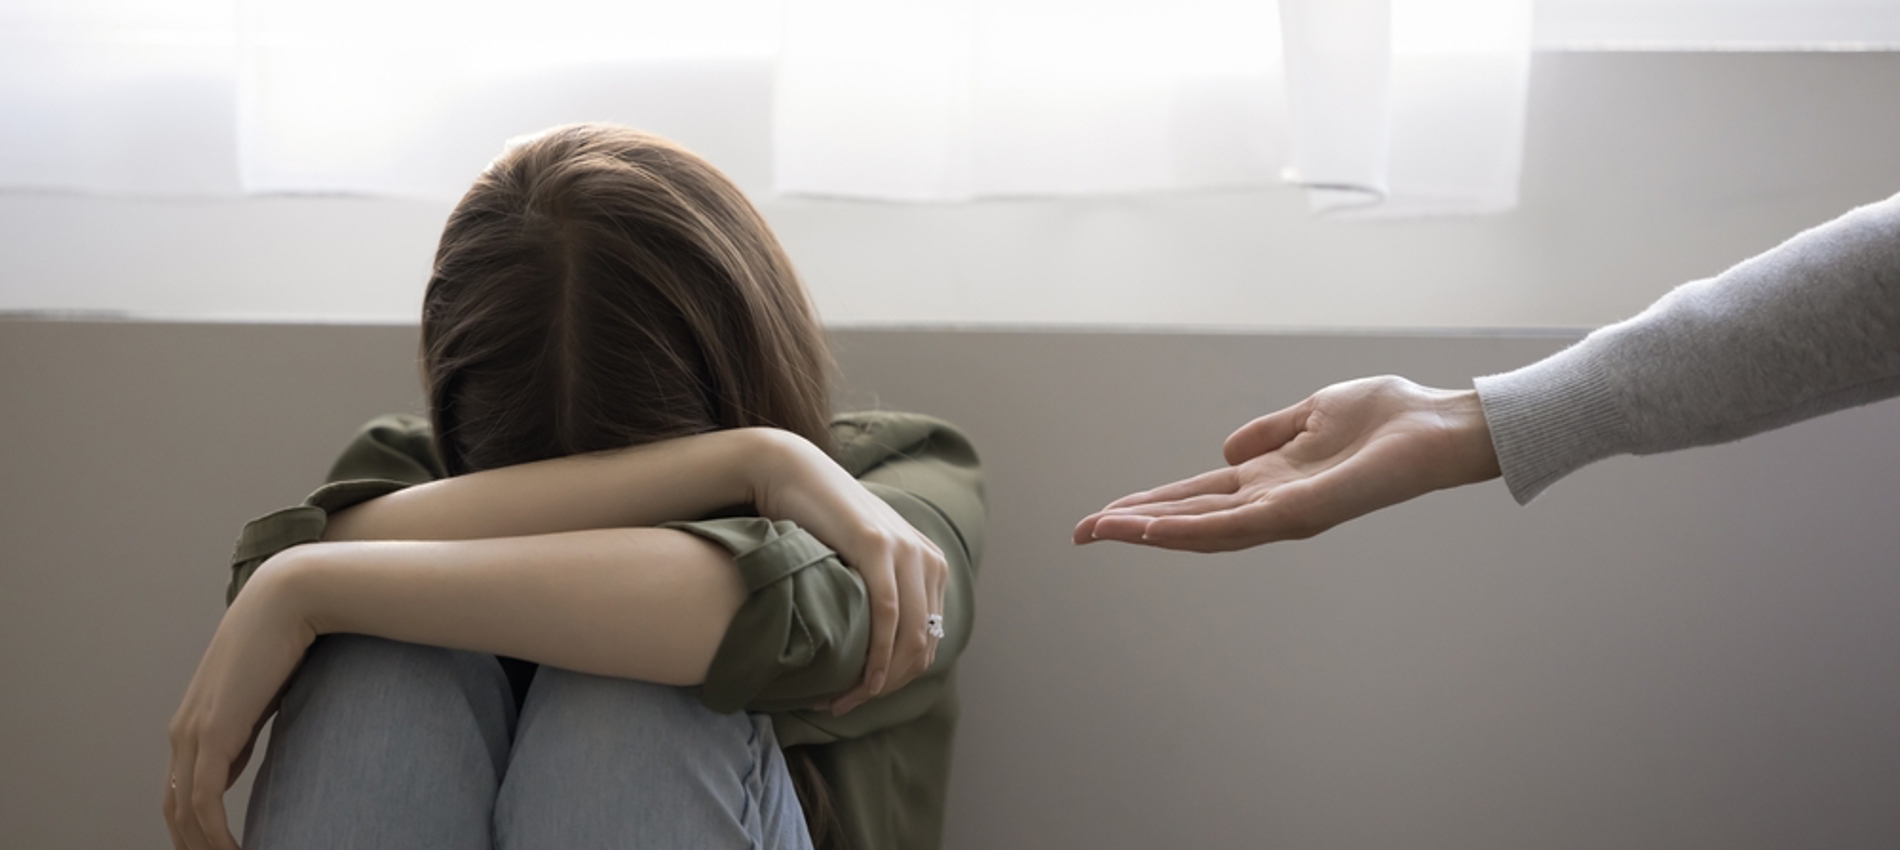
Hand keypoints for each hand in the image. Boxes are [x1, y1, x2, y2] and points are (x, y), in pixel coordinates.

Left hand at [165, 556, 315, 849]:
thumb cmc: (286, 638)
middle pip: (174, 809)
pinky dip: (215, 836)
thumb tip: (243, 755)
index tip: (225, 848)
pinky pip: (203, 802)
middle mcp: (184, 732)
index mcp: (195, 723)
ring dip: (204, 846)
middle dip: (195, 845)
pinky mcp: (213, 733)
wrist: (288, 599)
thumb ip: (248, 726)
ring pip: (183, 812)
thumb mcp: (263, 695)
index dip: (197, 827)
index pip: (182, 791)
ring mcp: (194, 733)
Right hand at [749, 430, 946, 714]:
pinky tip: (858, 682)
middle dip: (888, 687)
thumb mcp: (858, 560)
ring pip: (910, 639)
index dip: (897, 679)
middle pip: (923, 646)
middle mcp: (927, 559)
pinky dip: (875, 657)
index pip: (928, 641)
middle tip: (846, 707)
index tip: (858, 697)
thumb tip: (873, 644)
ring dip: (879, 681)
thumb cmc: (816, 522)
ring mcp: (906, 552)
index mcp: (931, 565)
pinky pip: (888, 617)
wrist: (792, 472)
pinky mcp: (877, 548)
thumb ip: (876, 590)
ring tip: (842, 702)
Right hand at [1074, 376, 1500, 551]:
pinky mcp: (1301, 511)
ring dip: (1149, 531)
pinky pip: (1234, 524)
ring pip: (1201, 530)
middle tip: (1082, 533)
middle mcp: (1272, 504)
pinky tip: (1154, 527)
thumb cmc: (1392, 418)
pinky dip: (1189, 528)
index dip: (1150, 505)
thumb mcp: (1314, 413)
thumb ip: (1269, 432)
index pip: (1197, 499)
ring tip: (1103, 530)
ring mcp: (1285, 512)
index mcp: (1271, 481)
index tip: (1105, 513)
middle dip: (1134, 527)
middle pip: (1188, 520)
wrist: (1441, 427)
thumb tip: (1227, 450)